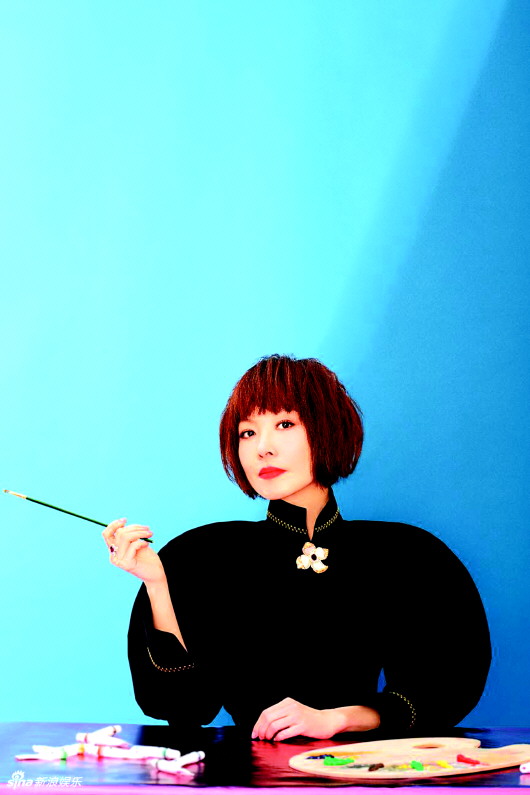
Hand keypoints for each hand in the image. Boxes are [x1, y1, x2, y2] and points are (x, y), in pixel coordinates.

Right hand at [102, 518, 164, 583]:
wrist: (155, 572)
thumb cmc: (146, 556)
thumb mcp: (136, 541)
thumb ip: (128, 534)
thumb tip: (123, 522)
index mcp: (114, 549)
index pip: (106, 534)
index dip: (114, 525)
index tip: (125, 520)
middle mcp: (113, 555)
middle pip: (119, 533)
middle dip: (135, 527)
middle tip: (147, 529)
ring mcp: (118, 560)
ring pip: (126, 538)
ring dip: (140, 533)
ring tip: (150, 534)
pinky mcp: (126, 564)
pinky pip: (133, 546)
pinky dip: (142, 542)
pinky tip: (147, 544)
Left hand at [252, 698, 380, 740]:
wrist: (327, 721)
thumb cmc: (308, 719)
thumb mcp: (293, 712)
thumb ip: (281, 716)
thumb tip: (262, 728)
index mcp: (287, 702)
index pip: (266, 712)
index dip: (258, 724)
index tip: (255, 733)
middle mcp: (291, 706)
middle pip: (268, 718)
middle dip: (261, 730)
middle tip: (260, 738)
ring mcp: (297, 716)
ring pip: (275, 725)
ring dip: (268, 735)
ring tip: (269, 740)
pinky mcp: (302, 726)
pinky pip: (285, 733)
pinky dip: (278, 738)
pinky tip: (277, 741)